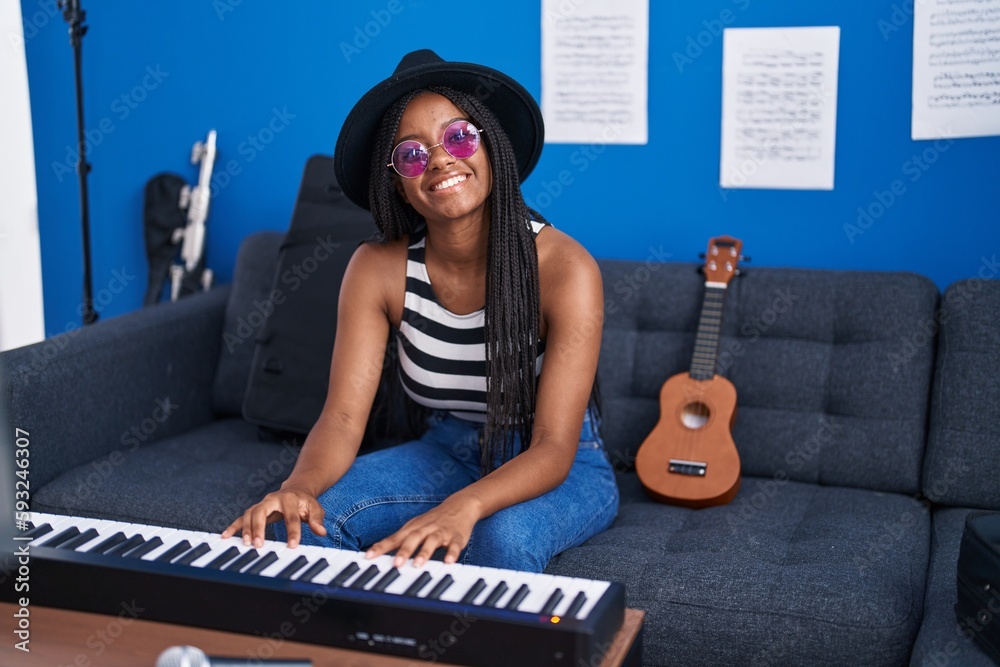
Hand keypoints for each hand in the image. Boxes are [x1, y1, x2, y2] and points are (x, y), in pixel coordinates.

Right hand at [221, 488, 325, 548]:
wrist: (296, 491)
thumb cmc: (305, 503)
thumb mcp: (315, 509)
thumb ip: (317, 520)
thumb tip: (322, 532)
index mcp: (289, 498)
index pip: (291, 516)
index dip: (292, 531)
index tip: (292, 546)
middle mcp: (273, 499)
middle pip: (262, 511)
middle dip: (260, 528)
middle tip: (260, 544)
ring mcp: (262, 504)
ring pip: (250, 514)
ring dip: (246, 529)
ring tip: (246, 544)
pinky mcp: (255, 510)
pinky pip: (242, 517)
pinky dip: (234, 526)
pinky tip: (226, 536)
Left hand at [365, 495, 480, 568]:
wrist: (460, 505)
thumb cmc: (432, 520)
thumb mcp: (414, 528)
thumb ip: (398, 541)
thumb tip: (376, 554)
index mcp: (413, 528)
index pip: (394, 538)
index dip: (381, 547)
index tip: (368, 556)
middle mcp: (425, 528)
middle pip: (413, 538)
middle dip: (404, 551)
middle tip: (395, 564)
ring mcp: (441, 531)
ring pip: (432, 541)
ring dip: (425, 552)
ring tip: (418, 564)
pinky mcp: (456, 537)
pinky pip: (454, 545)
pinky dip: (452, 553)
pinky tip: (449, 562)